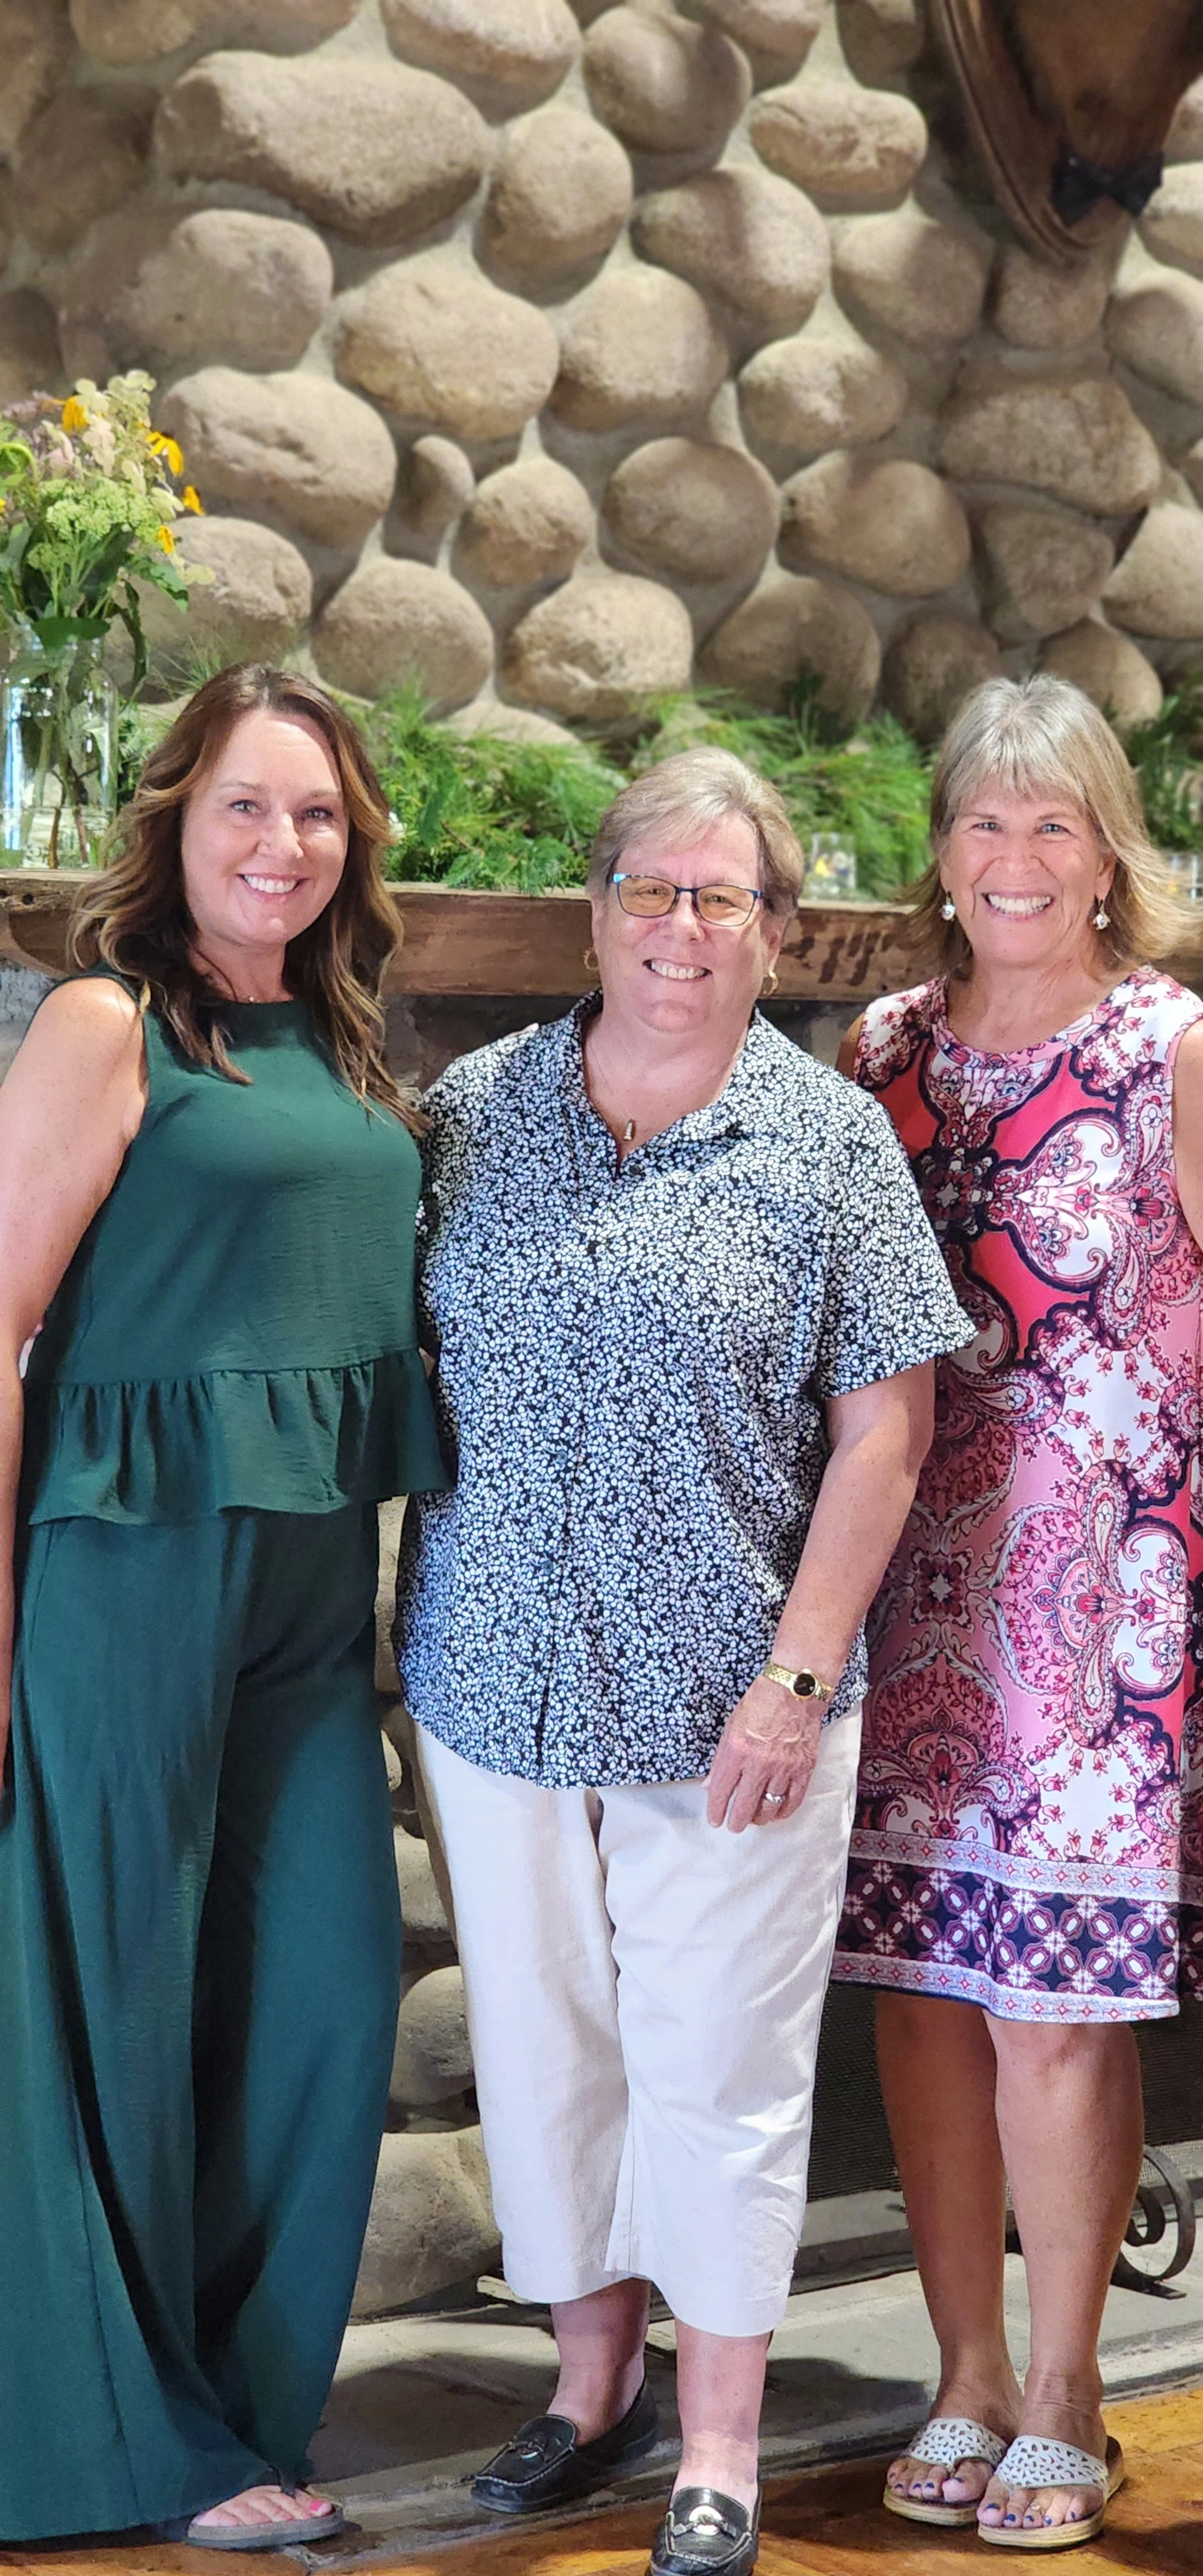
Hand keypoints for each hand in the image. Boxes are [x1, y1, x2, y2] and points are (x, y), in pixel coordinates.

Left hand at [704, 1673, 821, 1831]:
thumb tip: (711, 1785)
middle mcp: (760, 1763)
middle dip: (737, 1822)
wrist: (794, 1690)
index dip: (716, 1810)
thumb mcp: (731, 1726)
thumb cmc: (761, 1702)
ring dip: (759, 1818)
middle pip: (746, 1806)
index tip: (715, 1819)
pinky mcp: (803, 1768)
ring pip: (769, 1807)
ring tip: (754, 1819)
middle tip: (734, 1826)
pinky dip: (784, 1811)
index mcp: (737, 1750)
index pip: (722, 1791)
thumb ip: (721, 1759)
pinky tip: (777, 1813)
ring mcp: (784, 1767)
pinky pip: (793, 1800)